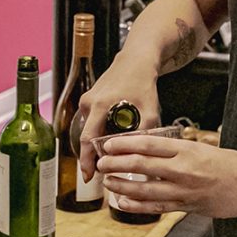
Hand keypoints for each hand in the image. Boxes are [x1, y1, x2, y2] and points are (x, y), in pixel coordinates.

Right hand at [77, 55, 160, 180]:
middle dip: (92, 156)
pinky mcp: (89, 99)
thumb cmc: (142, 83)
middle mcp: (89, 102)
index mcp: (100, 105)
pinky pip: (91, 121)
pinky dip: (99, 131)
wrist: (135, 60)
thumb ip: (145, 133)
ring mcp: (87, 100)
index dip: (87, 160)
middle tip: (101, 171)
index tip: (88, 176)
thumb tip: (142, 156)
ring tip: (111, 153)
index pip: (88, 138)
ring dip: (98, 142)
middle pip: (86, 137)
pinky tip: (111, 136)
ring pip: (90, 129)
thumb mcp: (150, 110)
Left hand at [96, 135, 236, 218]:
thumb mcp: (205, 148)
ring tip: (107, 182)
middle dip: (116, 164)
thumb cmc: (232, 165)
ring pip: (145, 189)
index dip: (125, 144)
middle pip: (141, 165)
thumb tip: (153, 149)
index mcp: (187, 150)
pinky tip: (123, 201)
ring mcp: (184, 190)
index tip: (109, 144)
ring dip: (122, 185)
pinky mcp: (187, 207)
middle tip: (101, 162)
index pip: (149, 144)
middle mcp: (183, 169)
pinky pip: (157, 207)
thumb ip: (180, 150)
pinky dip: (137, 205)